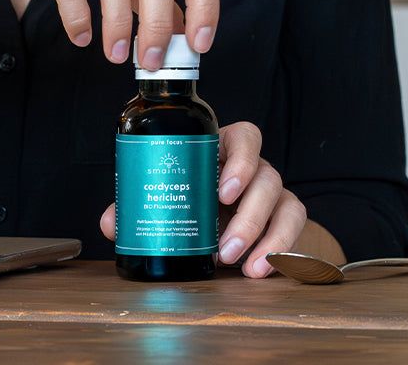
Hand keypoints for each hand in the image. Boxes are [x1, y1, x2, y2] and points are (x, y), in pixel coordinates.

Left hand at [100, 121, 307, 277]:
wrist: (226, 228)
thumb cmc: (196, 203)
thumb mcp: (171, 201)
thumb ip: (142, 207)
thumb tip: (111, 223)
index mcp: (224, 152)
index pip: (244, 137)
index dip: (240, 160)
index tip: (223, 191)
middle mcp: (253, 169)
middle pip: (266, 174)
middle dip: (248, 215)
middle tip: (224, 247)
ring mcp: (273, 192)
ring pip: (284, 201)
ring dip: (264, 237)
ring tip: (241, 266)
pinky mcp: (286, 218)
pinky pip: (295, 227)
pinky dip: (282, 250)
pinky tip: (259, 270)